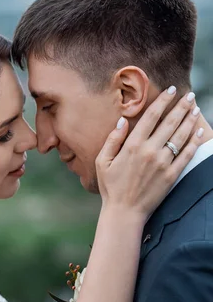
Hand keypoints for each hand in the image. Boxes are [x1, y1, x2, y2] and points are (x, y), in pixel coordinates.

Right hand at [96, 87, 203, 218]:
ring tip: (196, 109)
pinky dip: (195, 142)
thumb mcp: (103, 161)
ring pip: (181, 136)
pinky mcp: (171, 175)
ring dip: (190, 120)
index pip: (152, 116)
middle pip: (170, 122)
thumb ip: (112, 139)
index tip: (172, 90)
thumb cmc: (111, 187)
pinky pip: (186, 154)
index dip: (163, 101)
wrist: (124, 212)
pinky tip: (199, 131)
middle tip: (190, 95)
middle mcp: (149, 151)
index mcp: (132, 145)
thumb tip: (123, 120)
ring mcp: (162, 163)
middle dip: (182, 106)